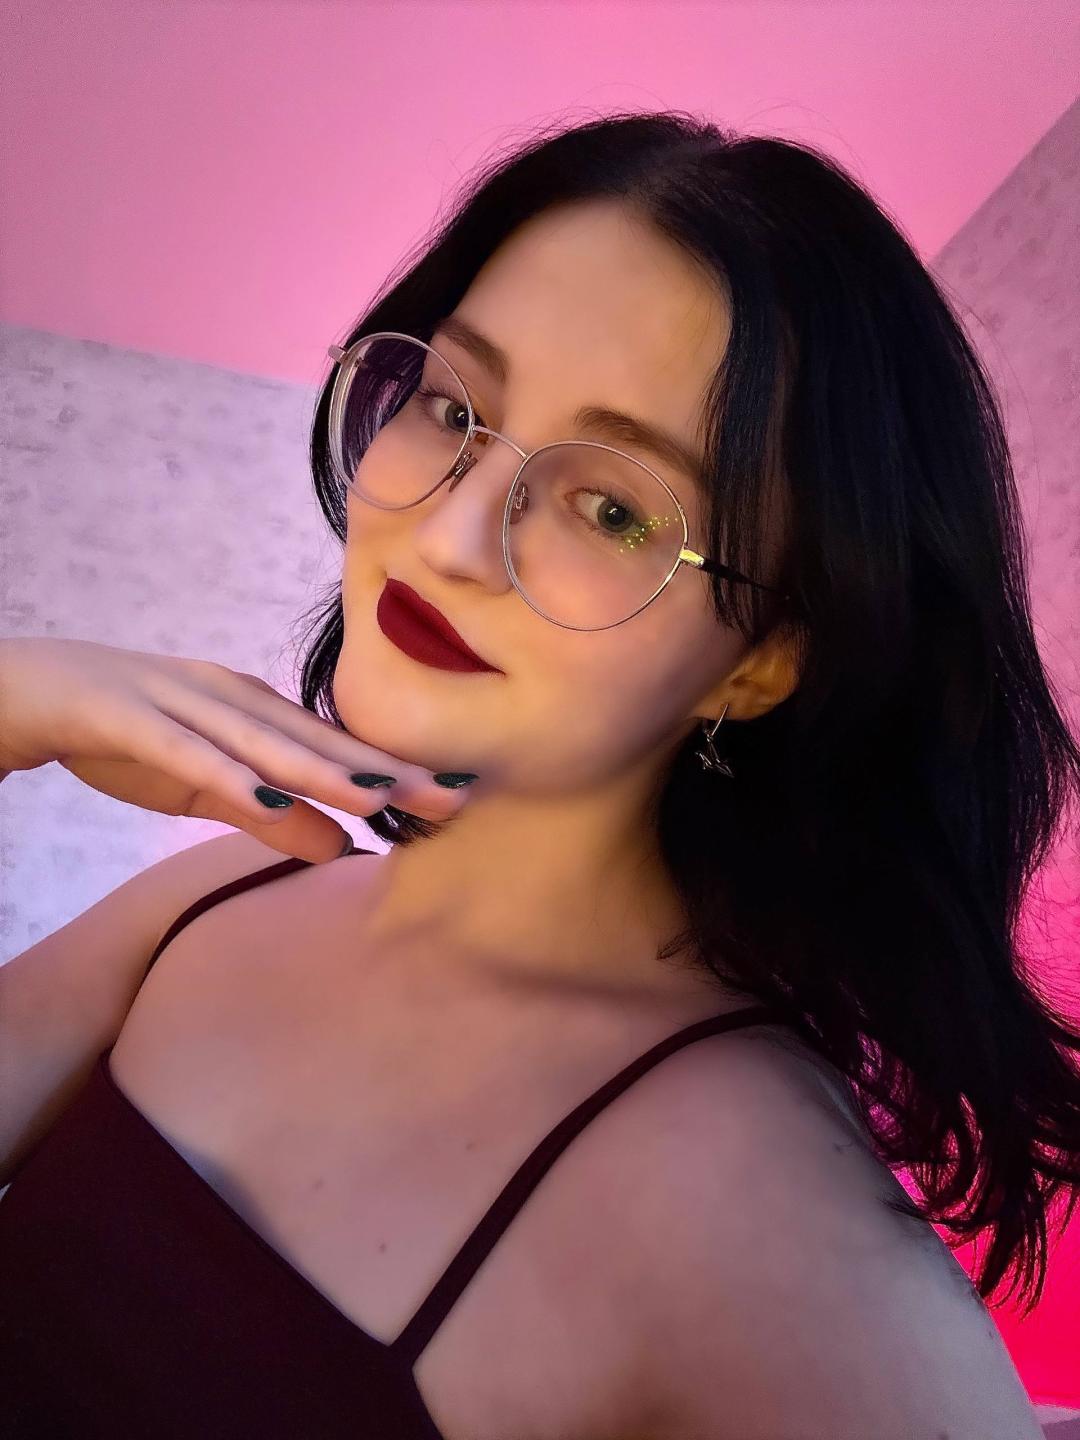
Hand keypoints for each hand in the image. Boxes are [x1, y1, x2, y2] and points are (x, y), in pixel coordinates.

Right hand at [0, 636, 474, 862]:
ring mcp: (179, 703)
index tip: (458, 793)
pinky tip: (267, 797)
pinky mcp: (127, 717)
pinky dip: (226, 772)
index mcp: (250, 709)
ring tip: (381, 796)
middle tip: (454, 793)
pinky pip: (181, 749)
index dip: (393, 770)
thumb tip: (338, 849)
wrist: (24, 689)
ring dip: (322, 769)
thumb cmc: (124, 731)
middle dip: (384, 768)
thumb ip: (266, 814)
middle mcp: (227, 698)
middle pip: (315, 739)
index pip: (332, 746)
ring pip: (262, 740)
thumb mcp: (203, 786)